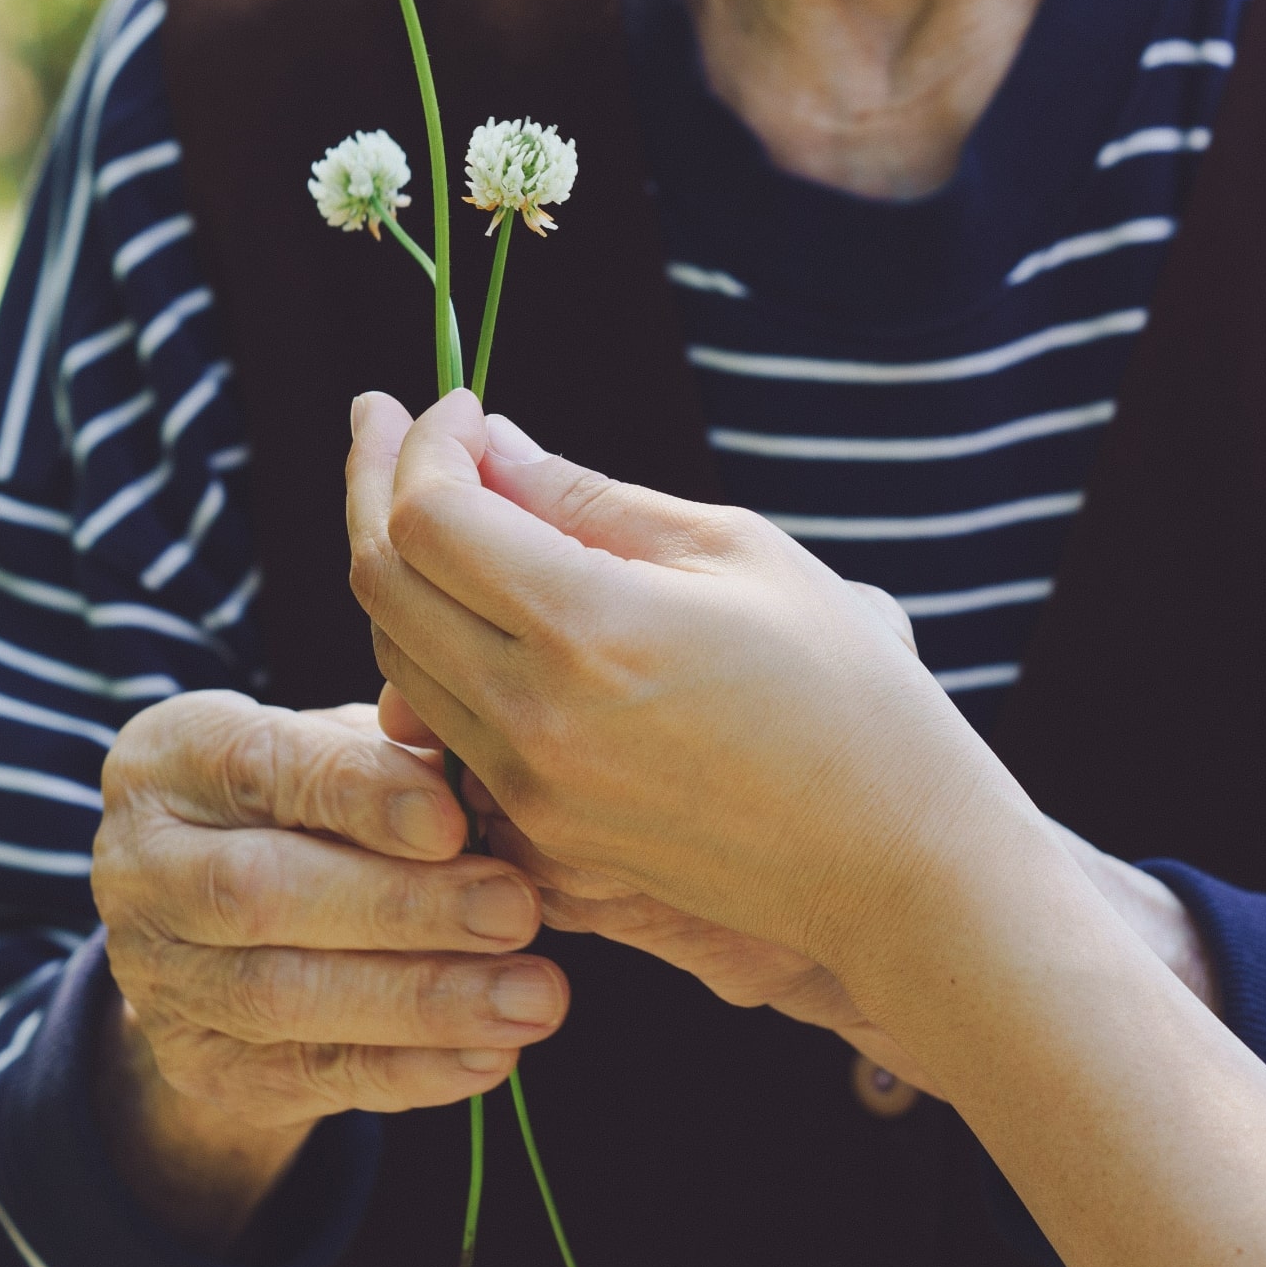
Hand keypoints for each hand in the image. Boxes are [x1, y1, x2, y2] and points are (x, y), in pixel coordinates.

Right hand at [90, 691, 567, 1250]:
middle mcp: (141, 866)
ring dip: (421, 1001)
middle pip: (260, 893)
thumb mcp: (342, 748)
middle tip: (515, 911)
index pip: (261, 767)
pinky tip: (491, 1055)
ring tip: (532, 995)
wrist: (221, 917)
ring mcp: (159, 975)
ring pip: (283, 996)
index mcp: (172, 757)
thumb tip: (475, 777)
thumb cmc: (311, 799)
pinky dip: (410, 1069)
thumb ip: (399, 750)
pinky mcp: (200, 1065)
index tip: (452, 821)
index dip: (358, 795)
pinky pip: (308, 1076)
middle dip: (399, 907)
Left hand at [347, 389, 1042, 999]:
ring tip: (441, 509)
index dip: (422, 444)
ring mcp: (528, 790)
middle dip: (375, 487)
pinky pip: (443, 729)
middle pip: (382, 584)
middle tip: (389, 427)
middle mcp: (534, 719)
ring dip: (399, 571)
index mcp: (591, 630)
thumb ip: (587, 498)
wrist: (890, 859)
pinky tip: (470, 608)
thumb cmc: (845, 690)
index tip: (460, 407)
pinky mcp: (538, 835)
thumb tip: (490, 446)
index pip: (428, 517)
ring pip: (397, 658)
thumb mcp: (734, 555)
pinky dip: (434, 653)